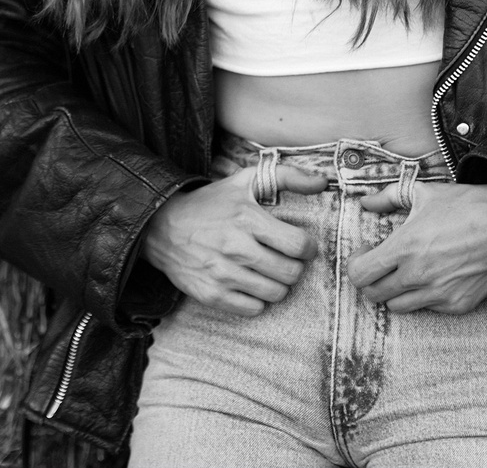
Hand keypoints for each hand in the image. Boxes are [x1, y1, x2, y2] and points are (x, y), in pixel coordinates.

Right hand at [140, 164, 326, 316]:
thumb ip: (288, 176)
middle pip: (290, 273)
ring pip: (275, 294)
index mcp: (247, 219)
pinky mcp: (211, 294)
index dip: (307, 247)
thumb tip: (322, 181)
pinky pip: (253, 310)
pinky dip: (256, 300)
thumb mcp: (246, 181)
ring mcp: (222, 274)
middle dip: (293, 267)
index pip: (299, 246)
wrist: (163, 227)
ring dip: (277, 284)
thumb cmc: (213, 203)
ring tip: (267, 271)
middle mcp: (235, 248)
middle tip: (283, 259)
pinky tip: (249, 283)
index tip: (300, 245)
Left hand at [344, 181, 486, 313]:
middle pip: (373, 294)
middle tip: (382, 264)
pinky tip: (434, 275)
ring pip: (397, 307)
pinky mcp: (458, 305)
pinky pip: (428, 308)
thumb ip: (387, 197)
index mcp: (405, 247)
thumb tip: (364, 201)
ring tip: (407, 271)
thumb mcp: (423, 192)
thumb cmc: (467, 204)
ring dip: (395, 291)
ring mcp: (439, 294)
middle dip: (372, 280)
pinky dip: (424, 296)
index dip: (356, 264)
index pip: (360, 274)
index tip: (365, 253)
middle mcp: (418, 275)